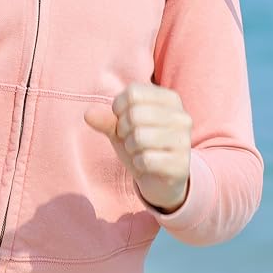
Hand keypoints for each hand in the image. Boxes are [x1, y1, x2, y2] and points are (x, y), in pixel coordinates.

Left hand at [83, 82, 192, 212]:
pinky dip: (139, 164)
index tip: (124, 120)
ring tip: (139, 152)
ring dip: (131, 148)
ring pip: (139, 137)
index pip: (133, 92)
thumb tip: (88, 114)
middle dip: (123, 130)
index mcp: (169, 99)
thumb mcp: (120, 129)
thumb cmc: (140, 146)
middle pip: (135, 114)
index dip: (119, 108)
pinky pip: (146, 160)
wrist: (159, 180)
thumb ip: (106, 119)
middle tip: (131, 140)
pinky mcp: (181, 163)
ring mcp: (184, 140)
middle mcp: (181, 116)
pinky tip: (147, 165)